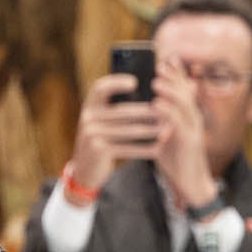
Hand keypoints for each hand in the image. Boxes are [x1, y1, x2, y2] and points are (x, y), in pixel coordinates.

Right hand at [70, 74, 161, 189]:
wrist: (85, 169)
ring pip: (128, 131)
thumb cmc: (101, 141)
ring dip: (150, 131)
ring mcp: (92, 134)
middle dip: (146, 112)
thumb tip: (138, 88)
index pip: (100, 88)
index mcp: (89, 107)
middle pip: (122, 112)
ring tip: (166, 130)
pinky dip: (144, 149)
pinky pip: (127, 148)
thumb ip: (114, 109)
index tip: (134, 82)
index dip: (116, 82)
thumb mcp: (101, 122)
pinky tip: (158, 149)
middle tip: (165, 112)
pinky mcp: (99, 150)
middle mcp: (88, 118)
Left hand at [149, 55, 217, 210]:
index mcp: (189, 116)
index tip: (164, 61)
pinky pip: (179, 123)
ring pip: (185, 105)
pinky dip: (168, 111)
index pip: (184, 90)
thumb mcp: (168, 135)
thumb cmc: (177, 159)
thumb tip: (148, 105)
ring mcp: (194, 130)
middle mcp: (195, 120)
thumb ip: (162, 120)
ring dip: (170, 91)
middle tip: (160, 64)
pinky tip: (156, 104)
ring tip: (156, 81)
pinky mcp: (190, 142)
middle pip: (187, 92)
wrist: (192, 184)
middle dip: (174, 78)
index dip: (176, 75)